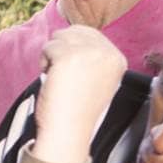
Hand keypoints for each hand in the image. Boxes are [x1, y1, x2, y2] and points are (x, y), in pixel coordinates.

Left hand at [32, 26, 126, 162]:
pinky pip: (48, 48)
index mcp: (117, 59)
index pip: (90, 33)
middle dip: (62, 49)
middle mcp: (107, 52)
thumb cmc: (77, 109)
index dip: (73, 48)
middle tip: (63, 75)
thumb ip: (92, 57)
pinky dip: (44, 63)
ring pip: (58, 38)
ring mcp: (88, 53)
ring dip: (51, 56)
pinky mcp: (68, 56)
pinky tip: (51, 81)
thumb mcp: (97, 79)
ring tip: (58, 79)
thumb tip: (71, 35)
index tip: (72, 71)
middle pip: (73, 31)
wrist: (68, 131)